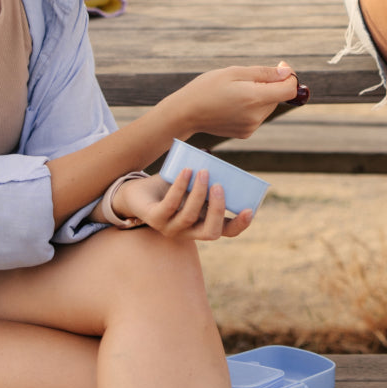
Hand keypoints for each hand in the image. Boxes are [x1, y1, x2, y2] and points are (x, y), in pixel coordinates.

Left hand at [117, 169, 253, 240]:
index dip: (239, 225)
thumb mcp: (189, 184)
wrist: (137, 192)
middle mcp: (187, 232)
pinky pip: (170, 205)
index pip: (225, 231)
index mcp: (201, 224)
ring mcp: (170, 228)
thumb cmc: (168, 188)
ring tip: (203, 171)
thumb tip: (211, 155)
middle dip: (217, 210)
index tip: (249, 209)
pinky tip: (186, 170)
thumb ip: (202, 176)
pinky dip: (180, 186)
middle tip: (219, 185)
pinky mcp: (154, 219)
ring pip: (190, 217)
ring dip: (199, 193)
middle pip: (210, 232)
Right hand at [161, 61, 299, 139]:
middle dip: (270, 84)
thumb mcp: (234, 72)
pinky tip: (232, 103)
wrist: (186, 113)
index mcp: (255, 99)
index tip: (279, 66)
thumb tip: (287, 72)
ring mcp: (251, 127)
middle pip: (277, 97)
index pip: (289, 90)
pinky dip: (251, 106)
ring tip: (235, 91)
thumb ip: (264, 73)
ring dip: (260, 96)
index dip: (289, 76)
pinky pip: (257, 115)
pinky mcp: (245, 133)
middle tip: (246, 78)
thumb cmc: (207, 87)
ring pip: (267, 106)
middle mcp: (256, 116)